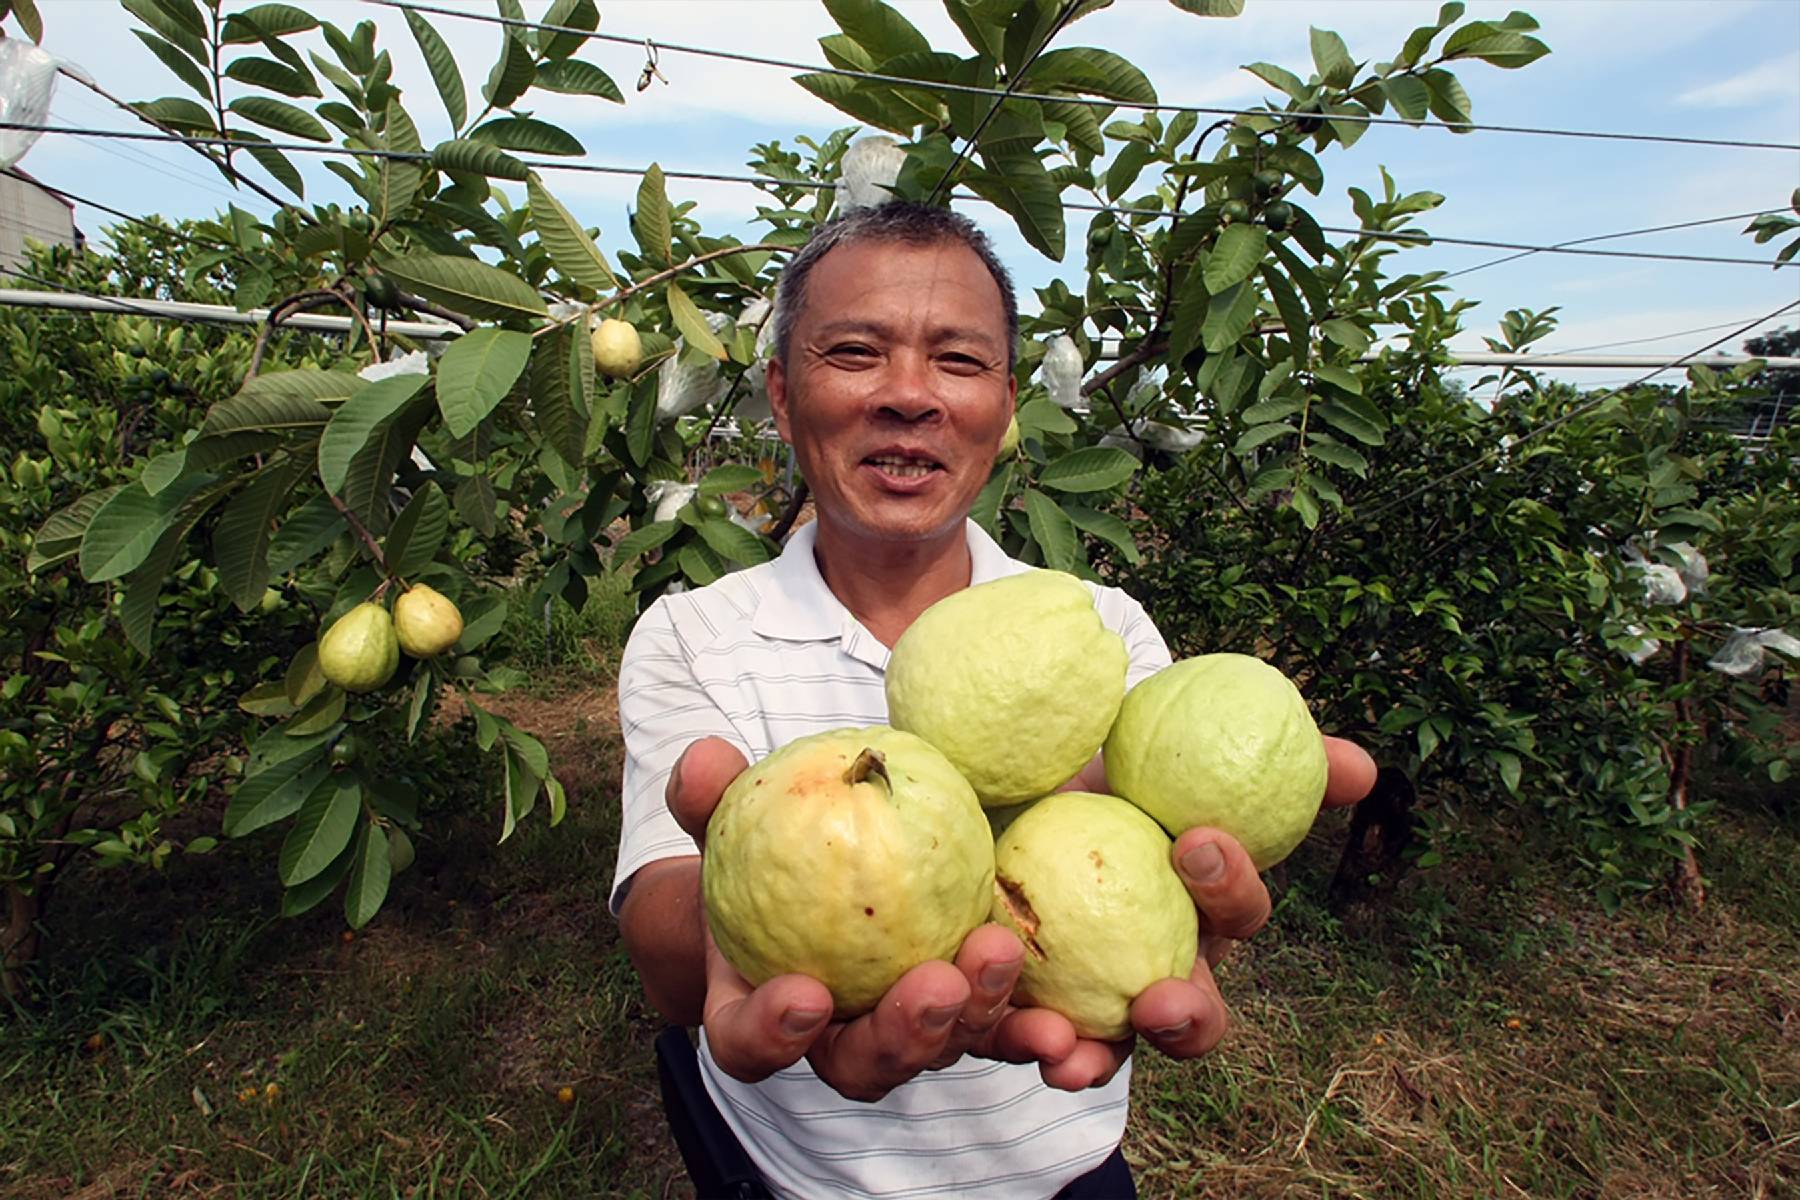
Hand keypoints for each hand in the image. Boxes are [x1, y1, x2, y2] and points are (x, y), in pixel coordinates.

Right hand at [666, 737, 1030, 1101]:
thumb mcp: (732, 814)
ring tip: (1001, 957)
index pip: (748, 1041)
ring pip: (941, 1048)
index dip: (770, 1033)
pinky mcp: (966, 1009)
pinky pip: (1000, 1024)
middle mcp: (833, 1039)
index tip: (805, 995)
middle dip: (903, 1036)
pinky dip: (1031, 1024)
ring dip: (979, 1020)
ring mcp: (905, 1031)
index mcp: (757, 1009)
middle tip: (936, 987)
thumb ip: (711, 795)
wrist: (828, 857)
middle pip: (861, 1064)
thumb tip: (703, 761)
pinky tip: (1065, 1008)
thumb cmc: (764, 844)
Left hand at [981, 734, 1380, 1089]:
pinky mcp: (1018, 1008)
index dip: (1229, 886)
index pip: (1236, 916)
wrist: (1011, 794)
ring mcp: (1090, 1005)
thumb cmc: (1113, 786)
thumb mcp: (1173, 759)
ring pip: (1106, 1053)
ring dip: (1092, 1058)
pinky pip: (1018, 1040)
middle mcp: (1155, 975)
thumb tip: (1362, 765)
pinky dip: (1014, 1042)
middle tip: (1159, 1000)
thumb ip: (1265, 760)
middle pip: (1189, 1021)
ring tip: (1063, 1047)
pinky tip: (1004, 1030)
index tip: (1195, 840)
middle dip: (1183, 1021)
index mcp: (1202, 918)